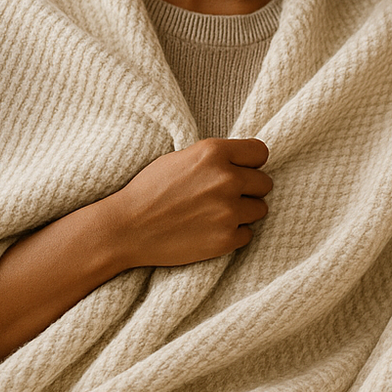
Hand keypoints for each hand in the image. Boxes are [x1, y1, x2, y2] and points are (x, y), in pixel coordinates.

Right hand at [100, 137, 272, 270]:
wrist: (126, 228)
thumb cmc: (149, 190)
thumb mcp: (181, 158)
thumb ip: (214, 157)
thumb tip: (242, 161)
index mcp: (214, 153)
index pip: (260, 152)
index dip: (252, 163)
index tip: (243, 171)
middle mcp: (226, 179)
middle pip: (264, 183)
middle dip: (248, 189)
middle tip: (225, 197)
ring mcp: (228, 211)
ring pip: (260, 209)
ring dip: (244, 213)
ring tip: (216, 214)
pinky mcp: (226, 239)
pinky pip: (248, 234)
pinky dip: (233, 234)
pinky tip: (210, 231)